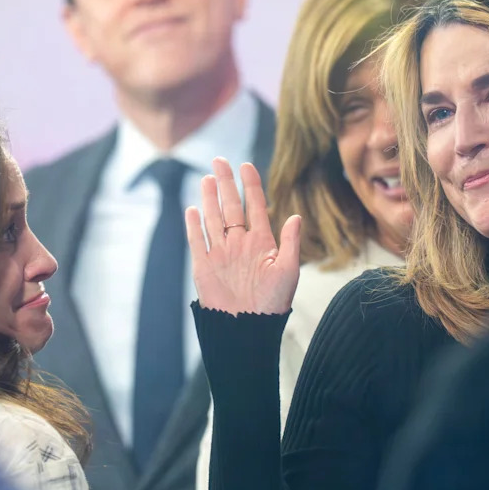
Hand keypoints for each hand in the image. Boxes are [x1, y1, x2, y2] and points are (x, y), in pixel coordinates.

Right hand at [186, 158, 301, 314]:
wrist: (247, 328)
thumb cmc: (272, 304)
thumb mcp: (288, 271)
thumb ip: (289, 243)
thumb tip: (295, 216)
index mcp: (261, 242)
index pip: (254, 205)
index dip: (250, 185)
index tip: (246, 165)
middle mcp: (239, 243)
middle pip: (230, 206)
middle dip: (225, 183)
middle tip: (219, 161)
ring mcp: (220, 253)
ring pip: (213, 219)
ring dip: (209, 199)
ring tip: (207, 178)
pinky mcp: (204, 266)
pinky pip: (197, 240)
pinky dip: (194, 225)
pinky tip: (192, 209)